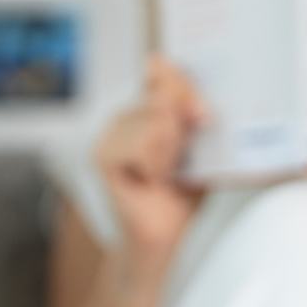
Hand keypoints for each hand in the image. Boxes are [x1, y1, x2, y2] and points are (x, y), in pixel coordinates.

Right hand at [95, 56, 206, 262]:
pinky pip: (141, 144)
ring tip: (165, 174)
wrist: (164, 236)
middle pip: (163, 93)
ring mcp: (111, 134)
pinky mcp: (103, 155)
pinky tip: (151, 181)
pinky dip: (155, 165)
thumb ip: (195, 123)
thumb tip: (195, 104)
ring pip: (156, 120)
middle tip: (186, 156)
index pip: (162, 71)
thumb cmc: (180, 198)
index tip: (203, 114)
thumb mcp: (199, 153)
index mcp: (147, 110)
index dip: (184, 84)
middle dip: (186, 124)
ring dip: (171, 152)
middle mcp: (126, 117)